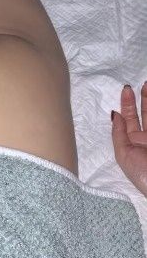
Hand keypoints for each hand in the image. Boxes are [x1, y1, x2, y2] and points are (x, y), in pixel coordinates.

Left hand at [111, 82, 146, 196]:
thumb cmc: (141, 173)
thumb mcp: (123, 154)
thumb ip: (118, 134)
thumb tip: (115, 114)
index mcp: (133, 143)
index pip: (129, 119)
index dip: (127, 105)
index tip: (126, 90)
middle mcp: (146, 138)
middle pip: (144, 114)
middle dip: (142, 99)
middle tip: (141, 84)